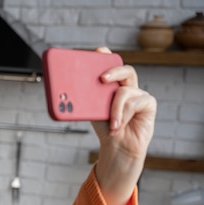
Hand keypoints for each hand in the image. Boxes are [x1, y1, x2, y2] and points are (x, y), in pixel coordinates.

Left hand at [91, 47, 156, 204]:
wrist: (117, 147)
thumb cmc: (105, 127)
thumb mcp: (91, 112)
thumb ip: (84, 100)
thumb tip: (63, 95)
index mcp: (112, 85)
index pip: (110, 64)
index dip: (105, 55)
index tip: (98, 51)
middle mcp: (126, 86)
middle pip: (124, 70)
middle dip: (113, 71)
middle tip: (101, 78)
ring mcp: (138, 94)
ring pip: (125, 91)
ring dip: (115, 109)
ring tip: (111, 125)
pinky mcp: (148, 103)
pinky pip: (135, 103)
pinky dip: (124, 116)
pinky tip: (118, 127)